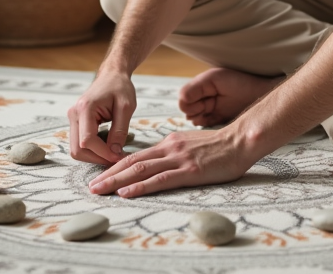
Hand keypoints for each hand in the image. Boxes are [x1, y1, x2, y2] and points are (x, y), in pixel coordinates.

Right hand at [67, 70, 136, 164]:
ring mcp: (73, 119)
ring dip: (94, 156)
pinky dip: (93, 149)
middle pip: (77, 150)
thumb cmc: (120, 87)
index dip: (103, 153)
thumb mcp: (126, 107)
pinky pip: (80, 143)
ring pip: (77, 150)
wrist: (112, 75)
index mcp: (84, 108)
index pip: (88, 141)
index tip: (120, 156)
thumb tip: (114, 154)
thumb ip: (120, 131)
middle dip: (97, 158)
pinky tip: (108, 145)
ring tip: (113, 152)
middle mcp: (74, 114)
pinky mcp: (76, 123)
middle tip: (117, 158)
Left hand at [87, 127, 257, 198]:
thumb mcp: (192, 144)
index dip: (117, 166)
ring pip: (141, 170)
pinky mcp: (189, 171)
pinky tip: (126, 193)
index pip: (138, 156)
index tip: (102, 176)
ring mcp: (178, 159)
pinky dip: (140, 187)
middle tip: (92, 186)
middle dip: (109, 174)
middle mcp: (170, 148)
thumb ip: (175, 152)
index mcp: (170, 142)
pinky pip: (159, 180)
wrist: (241, 140)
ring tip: (100, 190)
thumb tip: (160, 163)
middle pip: (133, 162)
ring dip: (116, 181)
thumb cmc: (220, 146)